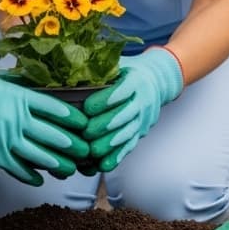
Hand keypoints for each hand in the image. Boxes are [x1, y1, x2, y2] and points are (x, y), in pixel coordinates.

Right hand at [0, 68, 88, 185]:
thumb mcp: (2, 78)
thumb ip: (24, 83)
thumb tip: (47, 81)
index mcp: (21, 97)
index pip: (55, 108)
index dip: (73, 118)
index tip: (86, 124)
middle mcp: (16, 118)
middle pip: (52, 134)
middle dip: (73, 145)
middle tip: (87, 151)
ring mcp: (5, 137)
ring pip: (38, 154)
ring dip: (57, 164)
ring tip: (71, 168)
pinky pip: (16, 167)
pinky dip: (30, 174)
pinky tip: (41, 178)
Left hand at [82, 48, 183, 171]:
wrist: (157, 81)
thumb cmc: (128, 71)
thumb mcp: (118, 64)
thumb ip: (99, 69)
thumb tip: (70, 68)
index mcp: (135, 80)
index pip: (122, 90)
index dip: (105, 100)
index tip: (87, 108)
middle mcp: (142, 100)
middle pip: (124, 115)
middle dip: (104, 126)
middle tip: (85, 133)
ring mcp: (143, 118)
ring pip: (127, 134)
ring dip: (109, 145)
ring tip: (92, 152)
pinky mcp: (141, 132)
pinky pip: (129, 147)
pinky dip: (116, 157)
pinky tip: (102, 165)